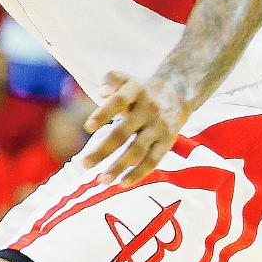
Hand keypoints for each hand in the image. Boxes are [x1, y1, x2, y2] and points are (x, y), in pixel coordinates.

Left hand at [83, 72, 188, 186]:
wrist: (178, 92)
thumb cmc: (139, 89)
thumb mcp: (126, 78)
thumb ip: (111, 79)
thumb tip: (100, 93)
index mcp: (135, 92)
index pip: (118, 102)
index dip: (103, 113)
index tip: (87, 128)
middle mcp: (148, 111)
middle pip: (123, 132)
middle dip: (103, 150)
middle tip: (83, 164)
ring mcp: (158, 128)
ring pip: (137, 150)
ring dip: (119, 166)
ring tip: (102, 180)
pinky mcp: (168, 141)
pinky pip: (154, 159)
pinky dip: (139, 172)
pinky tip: (123, 182)